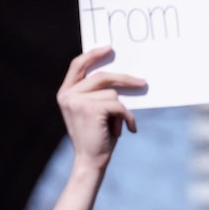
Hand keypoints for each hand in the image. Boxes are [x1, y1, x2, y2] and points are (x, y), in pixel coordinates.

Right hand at [56, 47, 145, 174]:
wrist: (91, 161)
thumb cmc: (97, 136)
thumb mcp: (94, 111)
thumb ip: (99, 93)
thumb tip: (123, 75)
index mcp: (65, 93)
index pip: (77, 65)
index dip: (93, 55)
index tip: (109, 48)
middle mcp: (67, 95)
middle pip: (102, 76)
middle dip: (125, 79)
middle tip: (143, 82)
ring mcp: (77, 101)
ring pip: (112, 93)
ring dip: (122, 110)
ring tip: (118, 125)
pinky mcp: (91, 109)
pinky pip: (119, 106)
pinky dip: (128, 118)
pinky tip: (128, 129)